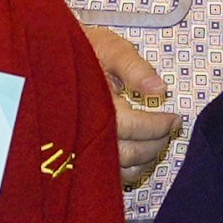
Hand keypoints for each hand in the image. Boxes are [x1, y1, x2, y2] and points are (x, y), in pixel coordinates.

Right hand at [89, 23, 183, 192]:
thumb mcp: (109, 47)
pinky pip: (104, 174)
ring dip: (143, 160)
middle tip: (169, 130)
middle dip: (155, 144)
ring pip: (117, 169)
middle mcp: (83, 131)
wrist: (46, 58)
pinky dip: (126, 170)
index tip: (175, 119)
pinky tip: (136, 154)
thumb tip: (161, 90)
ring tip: (156, 142)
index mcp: (93, 104)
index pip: (132, 126)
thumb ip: (134, 67)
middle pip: (127, 153)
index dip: (158, 126)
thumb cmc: (82, 50)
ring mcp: (77, 148)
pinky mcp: (75, 157)